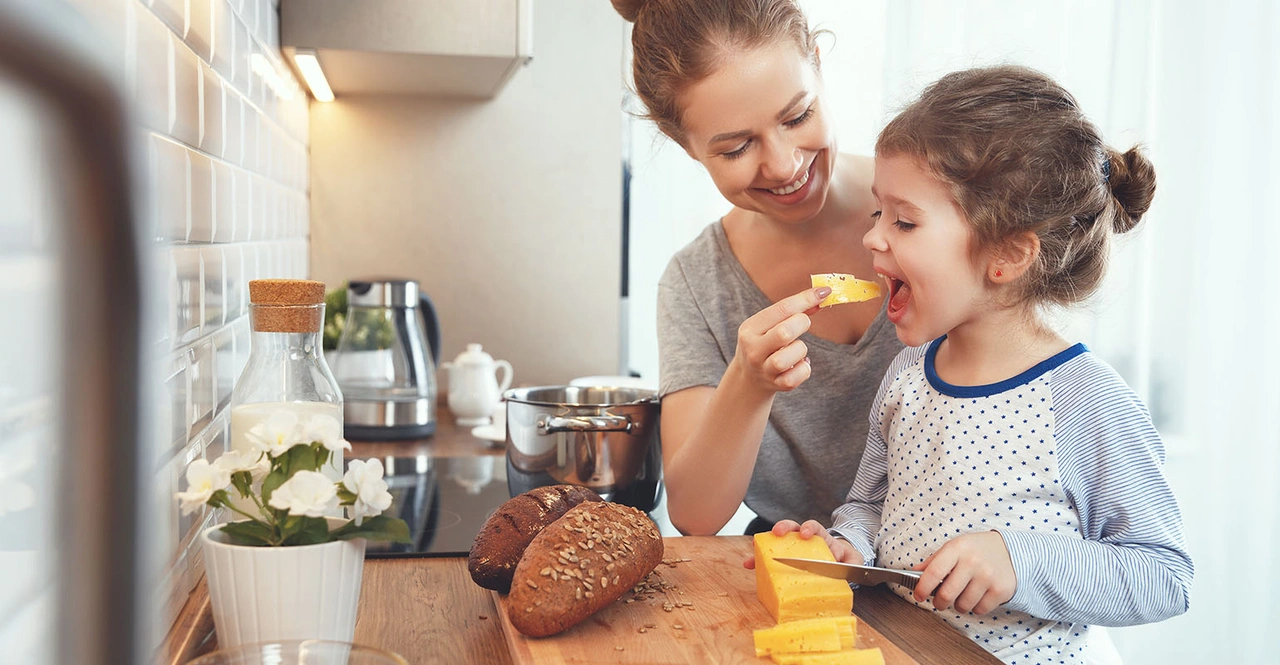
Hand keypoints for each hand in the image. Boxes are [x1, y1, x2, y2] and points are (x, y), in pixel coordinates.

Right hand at [731, 287, 830, 393]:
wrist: (748, 379)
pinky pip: (797, 377)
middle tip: (802, 324)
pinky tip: (799, 364)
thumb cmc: (764, 344)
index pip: (782, 309)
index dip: (806, 299)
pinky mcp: (776, 385)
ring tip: (796, 350)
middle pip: (785, 333)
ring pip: (790, 357)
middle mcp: (753, 349)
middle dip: (802, 324)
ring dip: (801, 350)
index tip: (824, 292)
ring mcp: (764, 370)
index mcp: (750, 329)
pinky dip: (804, 368)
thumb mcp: (768, 325)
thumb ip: (792, 311)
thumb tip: (820, 295)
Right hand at [743, 519, 863, 568]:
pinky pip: (770, 557)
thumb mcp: (852, 561)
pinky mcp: (784, 559)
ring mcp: (792, 548)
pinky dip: (758, 560)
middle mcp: (803, 540)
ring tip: (754, 547)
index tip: (806, 533)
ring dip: (764, 543)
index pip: (814, 527)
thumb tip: (849, 564)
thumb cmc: (842, 561)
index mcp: (820, 538)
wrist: (836, 565)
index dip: (809, 528)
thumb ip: (854, 561)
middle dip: (784, 527)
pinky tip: (749, 564)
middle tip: (777, 532)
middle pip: (792, 527)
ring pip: (776, 540)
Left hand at [912, 531, 1015, 614]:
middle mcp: (973, 562)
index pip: (934, 572)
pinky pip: (979, 610)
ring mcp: (988, 577)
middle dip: (939, 603)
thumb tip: (912, 574)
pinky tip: (977, 596)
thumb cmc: (976, 550)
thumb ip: (933, 561)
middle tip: (939, 602)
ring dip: (958, 605)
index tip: (918, 595)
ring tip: (961, 596)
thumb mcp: (954, 547)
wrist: (1011, 551)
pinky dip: (975, 607)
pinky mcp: (1001, 590)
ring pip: (963, 605)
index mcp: (957, 548)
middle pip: (947, 594)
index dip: (922, 587)